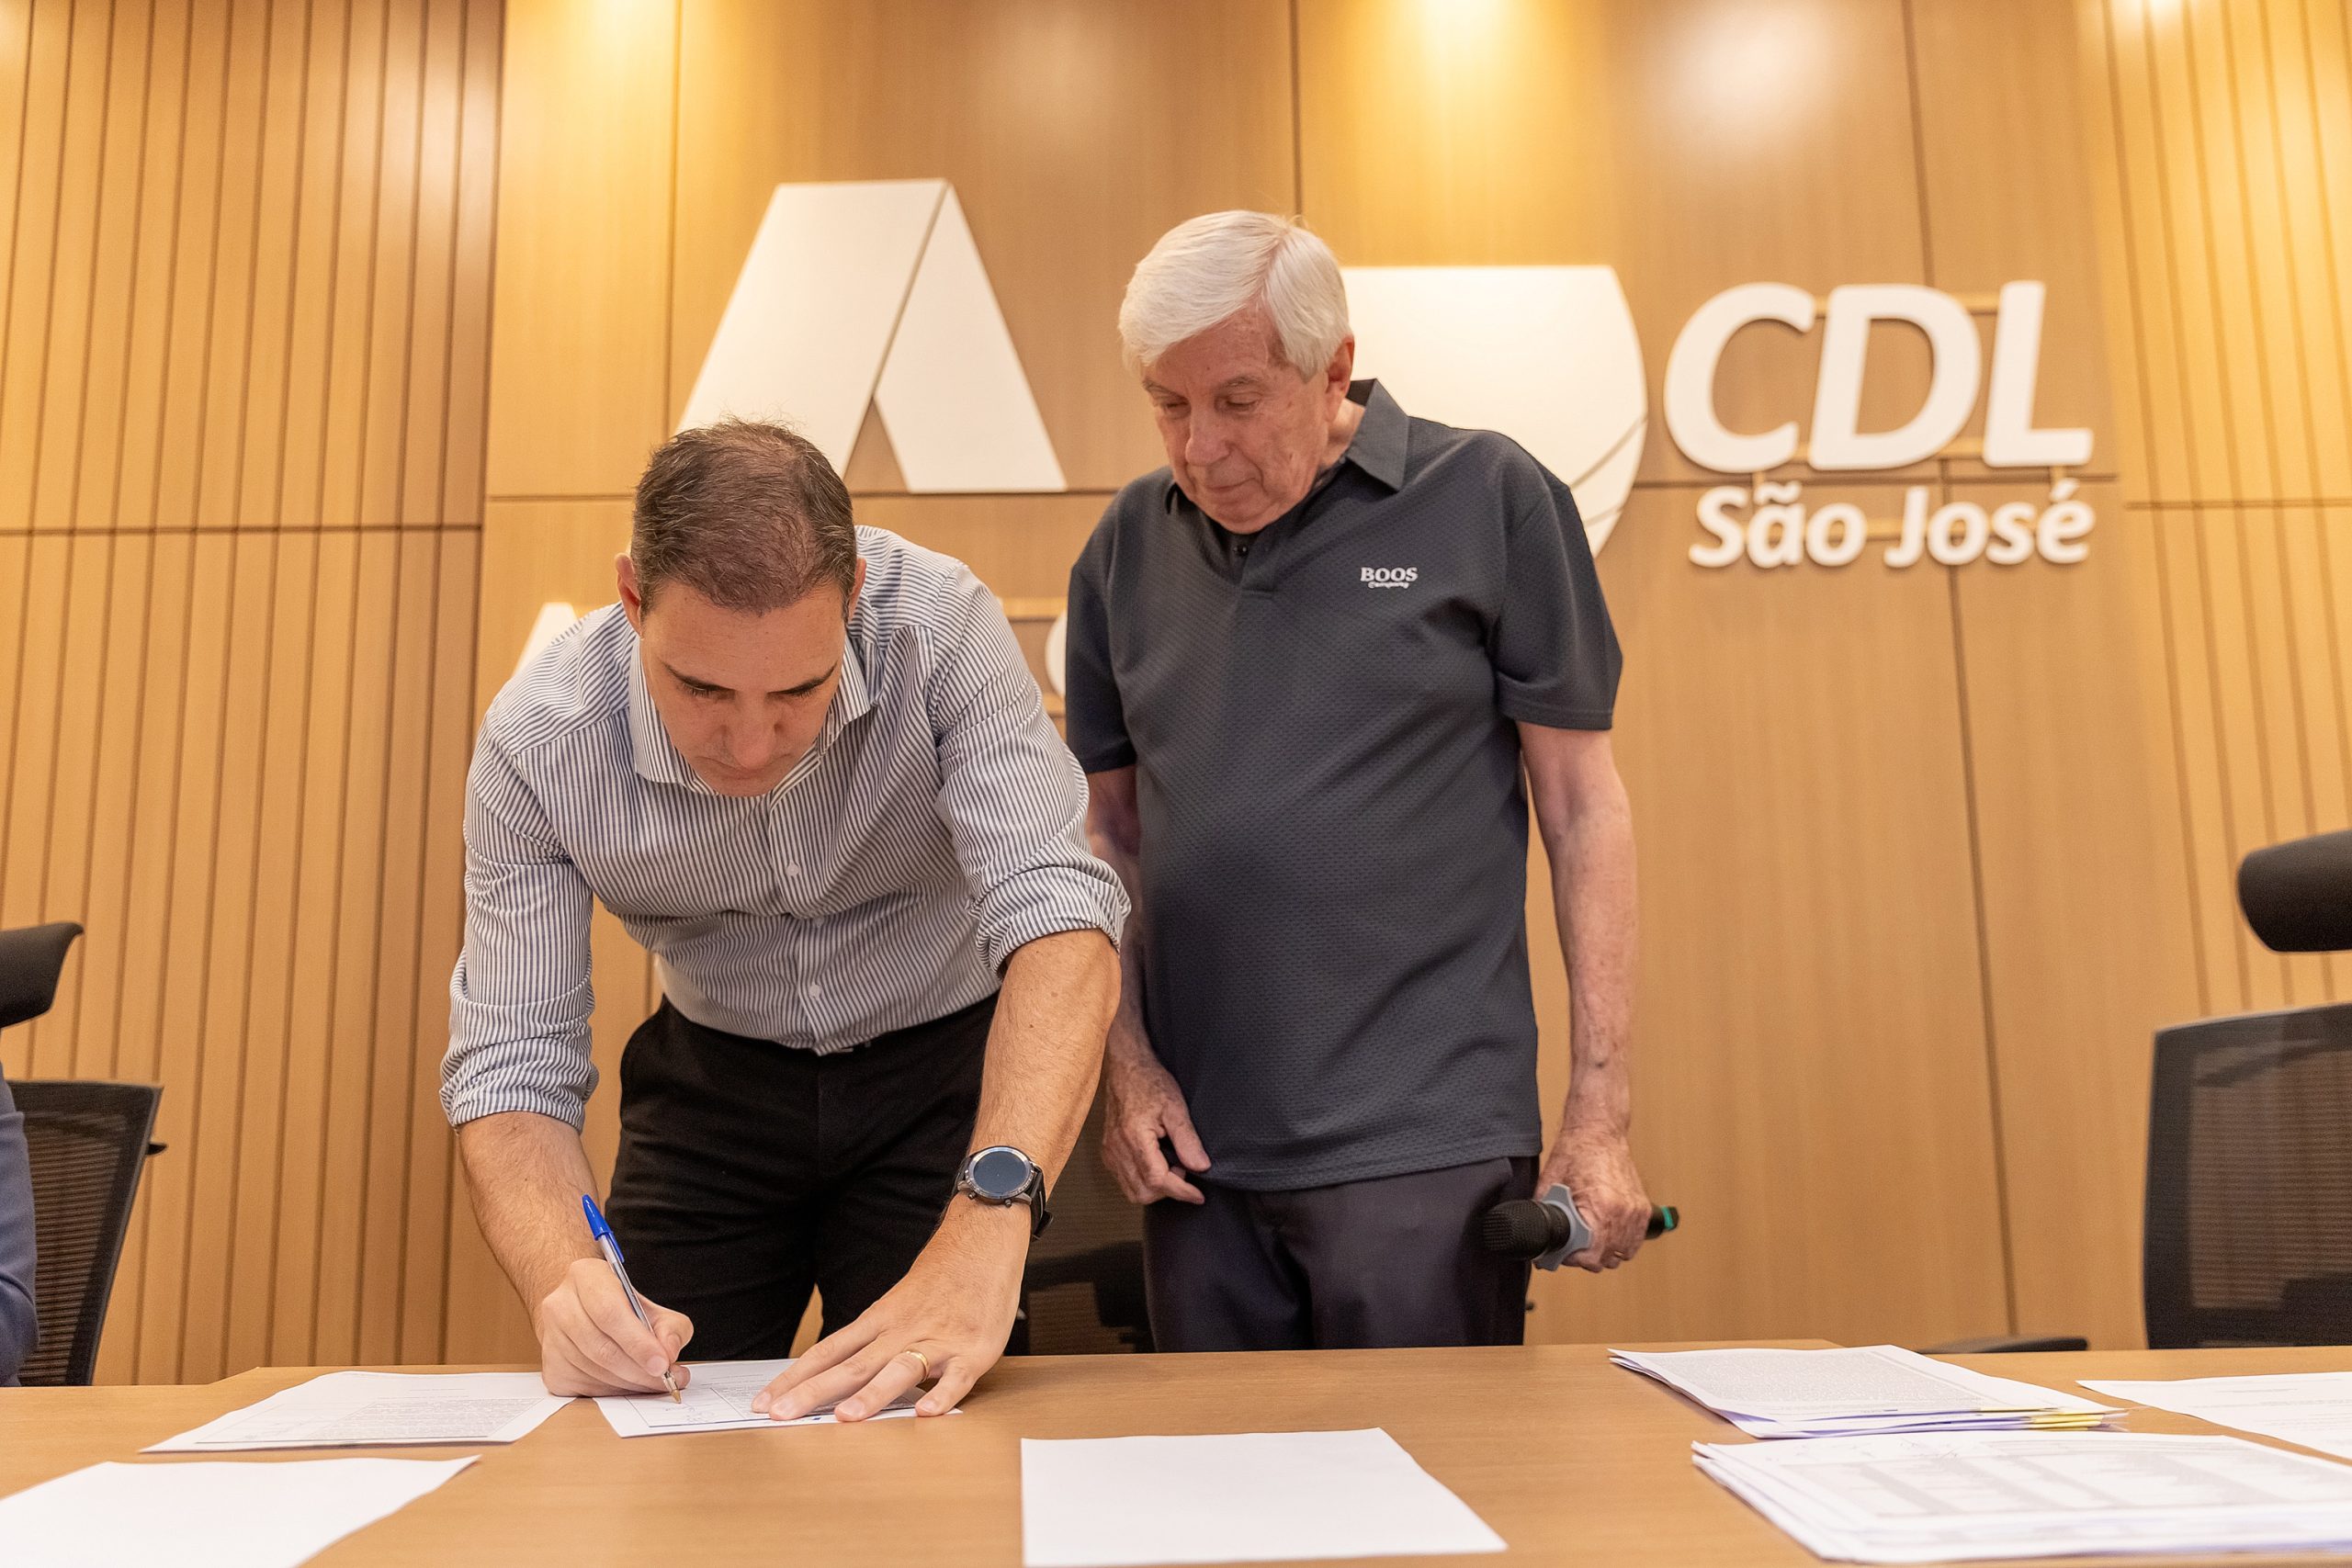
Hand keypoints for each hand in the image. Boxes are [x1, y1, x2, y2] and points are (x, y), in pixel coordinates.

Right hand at [534, 1256, 692, 1395]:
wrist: (585, 1314)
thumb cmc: (622, 1309)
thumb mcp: (653, 1307)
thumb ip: (671, 1328)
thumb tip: (669, 1352)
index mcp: (585, 1276)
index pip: (609, 1313)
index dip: (638, 1343)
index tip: (663, 1363)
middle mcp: (560, 1304)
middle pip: (601, 1347)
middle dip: (639, 1370)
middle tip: (666, 1379)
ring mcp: (550, 1337)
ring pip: (594, 1371)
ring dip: (629, 1383)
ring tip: (654, 1382)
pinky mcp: (550, 1367)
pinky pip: (584, 1388)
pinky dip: (613, 1391)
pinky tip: (629, 1384)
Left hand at [752, 1201, 1025, 1421]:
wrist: (982, 1242)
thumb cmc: (940, 1279)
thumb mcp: (896, 1305)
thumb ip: (871, 1341)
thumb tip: (835, 1373)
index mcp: (879, 1322)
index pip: (827, 1353)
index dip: (794, 1379)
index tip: (763, 1402)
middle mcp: (900, 1333)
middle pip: (851, 1366)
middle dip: (814, 1393)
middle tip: (781, 1416)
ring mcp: (937, 1341)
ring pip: (899, 1370)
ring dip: (871, 1394)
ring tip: (845, 1418)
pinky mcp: (973, 1351)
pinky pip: (956, 1377)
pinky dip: (942, 1394)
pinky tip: (927, 1413)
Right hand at [1100, 1045, 1210, 1203]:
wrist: (1126, 1068)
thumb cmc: (1150, 1083)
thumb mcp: (1176, 1107)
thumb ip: (1188, 1140)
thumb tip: (1201, 1167)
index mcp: (1133, 1137)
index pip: (1157, 1180)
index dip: (1181, 1191)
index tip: (1198, 1195)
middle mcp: (1117, 1149)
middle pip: (1143, 1192)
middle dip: (1168, 1191)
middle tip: (1184, 1171)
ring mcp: (1110, 1152)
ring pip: (1132, 1191)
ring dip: (1155, 1189)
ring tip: (1171, 1168)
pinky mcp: (1108, 1152)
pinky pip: (1124, 1181)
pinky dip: (1142, 1182)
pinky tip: (1157, 1166)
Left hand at [1536, 1123, 1650, 1272]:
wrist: (1599, 1132)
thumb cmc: (1576, 1152)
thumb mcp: (1550, 1183)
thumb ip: (1544, 1212)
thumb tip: (1536, 1233)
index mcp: (1601, 1207)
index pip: (1592, 1256)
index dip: (1574, 1259)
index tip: (1564, 1252)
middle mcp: (1623, 1212)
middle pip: (1607, 1259)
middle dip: (1587, 1257)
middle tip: (1572, 1246)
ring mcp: (1636, 1211)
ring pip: (1623, 1253)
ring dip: (1605, 1253)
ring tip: (1589, 1241)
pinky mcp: (1643, 1209)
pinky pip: (1635, 1241)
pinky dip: (1622, 1244)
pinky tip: (1606, 1236)